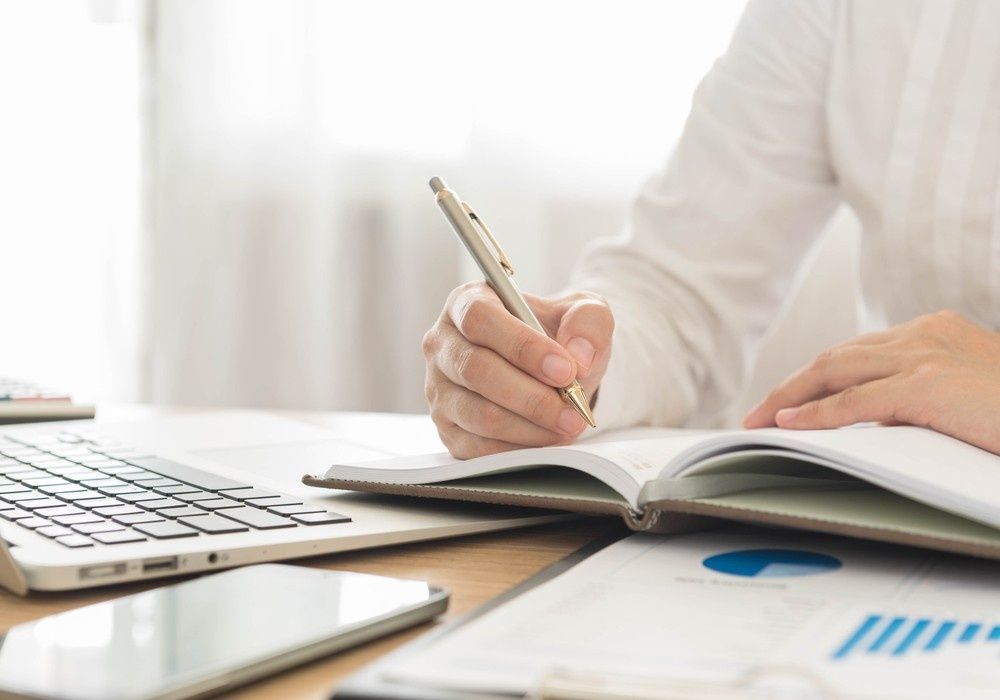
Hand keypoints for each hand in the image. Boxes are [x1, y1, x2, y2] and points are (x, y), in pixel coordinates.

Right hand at [422, 282, 612, 457]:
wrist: (551, 371)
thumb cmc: (558, 335)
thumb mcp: (582, 313)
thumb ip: (587, 321)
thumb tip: (578, 355)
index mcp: (467, 302)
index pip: (480, 319)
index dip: (522, 346)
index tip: (565, 370)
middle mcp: (443, 344)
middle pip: (475, 370)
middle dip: (531, 396)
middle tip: (572, 408)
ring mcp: (439, 389)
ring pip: (479, 413)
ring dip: (530, 426)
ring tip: (567, 424)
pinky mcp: (447, 428)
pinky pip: (478, 446)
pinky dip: (518, 448)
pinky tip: (547, 439)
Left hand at [743, 310, 999, 453]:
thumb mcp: (962, 396)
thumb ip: (918, 397)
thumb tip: (873, 418)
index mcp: (934, 330)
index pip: (856, 352)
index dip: (816, 376)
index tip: (787, 398)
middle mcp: (924, 334)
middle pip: (836, 357)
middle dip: (791, 385)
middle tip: (757, 412)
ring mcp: (924, 356)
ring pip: (834, 372)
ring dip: (789, 398)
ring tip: (759, 420)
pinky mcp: (926, 385)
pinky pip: (853, 401)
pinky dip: (815, 415)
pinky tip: (788, 427)